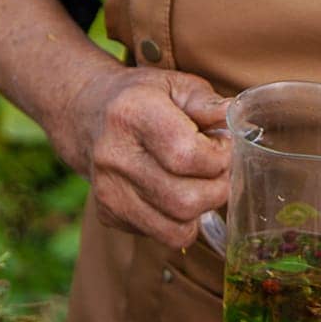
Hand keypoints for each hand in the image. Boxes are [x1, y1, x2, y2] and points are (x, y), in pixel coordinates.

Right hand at [63, 66, 233, 248]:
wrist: (88, 115)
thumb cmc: (142, 97)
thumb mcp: (176, 85)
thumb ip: (207, 102)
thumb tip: (233, 117)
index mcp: (132, 113)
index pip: (186, 154)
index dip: (218, 157)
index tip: (223, 145)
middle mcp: (114, 155)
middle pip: (185, 200)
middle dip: (218, 188)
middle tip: (220, 169)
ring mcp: (108, 190)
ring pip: (177, 227)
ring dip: (203, 208)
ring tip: (202, 181)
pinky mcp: (108, 214)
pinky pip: (162, 236)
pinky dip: (182, 221)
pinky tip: (178, 192)